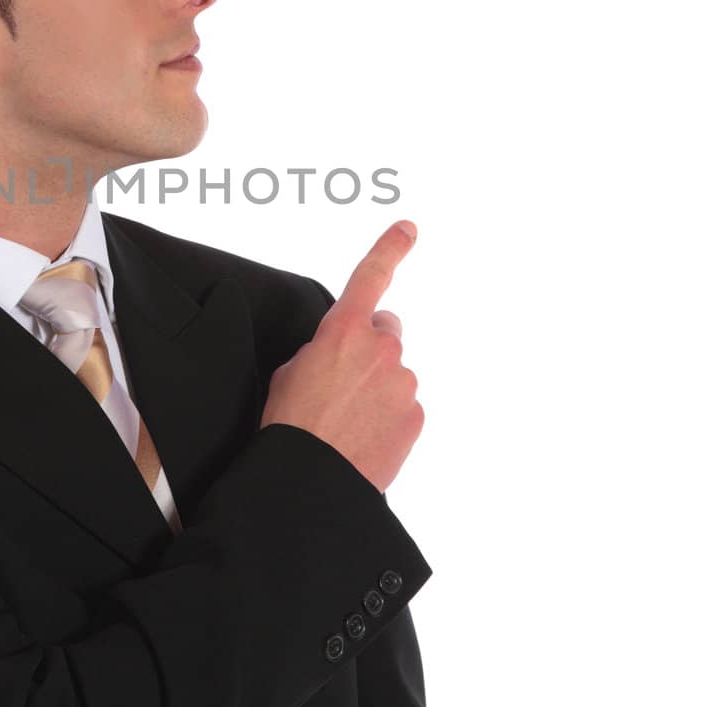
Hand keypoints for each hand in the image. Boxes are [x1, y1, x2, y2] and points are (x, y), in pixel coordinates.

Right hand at [260, 221, 423, 492]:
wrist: (311, 477)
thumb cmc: (291, 424)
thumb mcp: (291, 371)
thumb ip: (324, 349)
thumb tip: (341, 356)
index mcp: (344, 331)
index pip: (370, 278)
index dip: (389, 249)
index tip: (408, 229)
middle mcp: (382, 350)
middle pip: (386, 333)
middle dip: (370, 348)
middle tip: (344, 380)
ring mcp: (403, 383)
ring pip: (394, 374)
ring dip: (376, 388)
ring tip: (346, 419)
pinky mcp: (416, 416)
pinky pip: (403, 406)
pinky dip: (387, 417)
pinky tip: (362, 435)